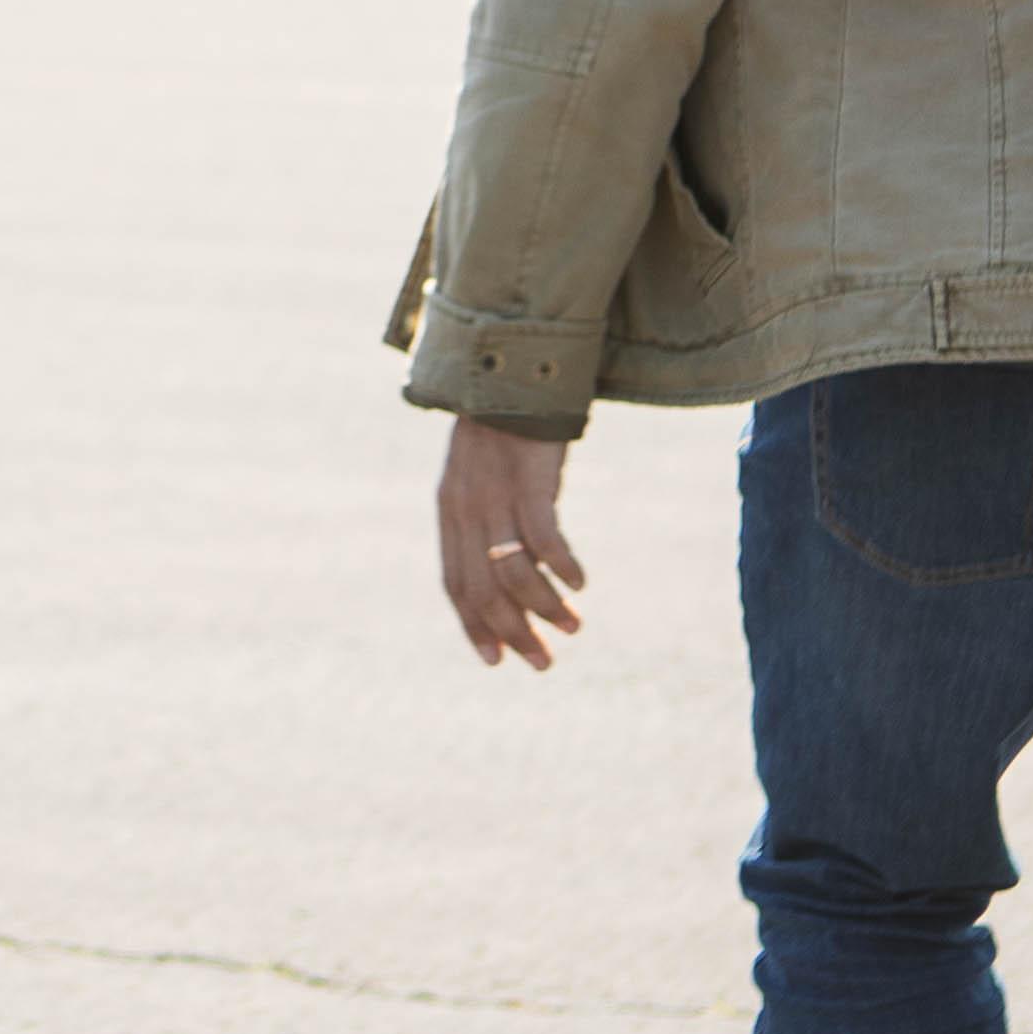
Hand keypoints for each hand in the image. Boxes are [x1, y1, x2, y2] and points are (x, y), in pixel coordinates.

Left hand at [435, 418, 587, 668]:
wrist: (512, 370)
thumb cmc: (505, 430)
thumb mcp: (480, 479)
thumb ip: (484, 522)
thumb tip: (506, 573)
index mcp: (451, 513)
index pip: (456, 586)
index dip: (475, 627)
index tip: (498, 660)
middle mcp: (466, 510)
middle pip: (484, 591)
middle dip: (514, 633)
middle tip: (544, 663)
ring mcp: (495, 495)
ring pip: (514, 573)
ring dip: (545, 608)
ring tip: (573, 627)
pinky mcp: (528, 480)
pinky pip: (543, 538)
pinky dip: (563, 566)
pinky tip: (581, 583)